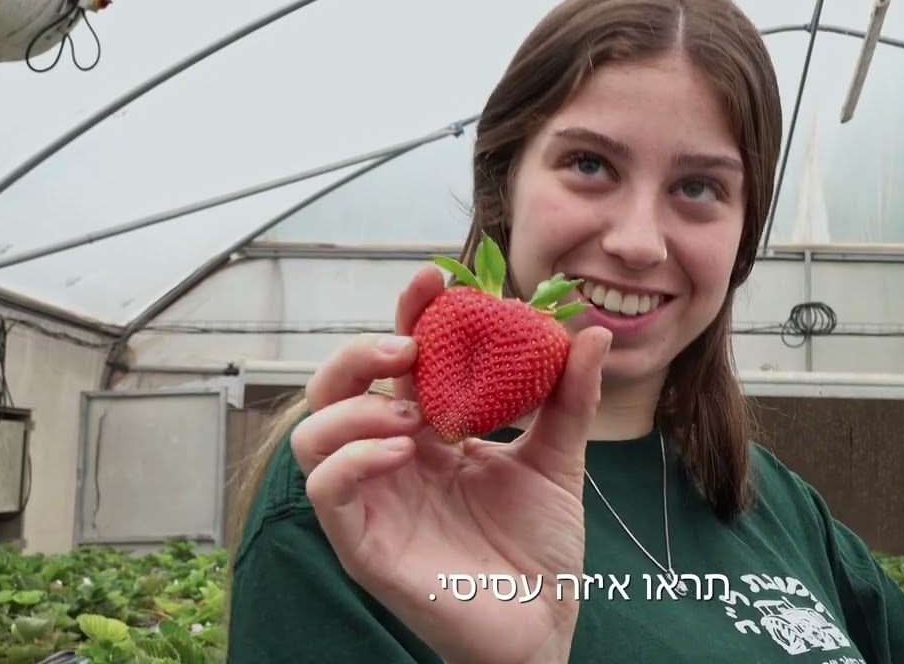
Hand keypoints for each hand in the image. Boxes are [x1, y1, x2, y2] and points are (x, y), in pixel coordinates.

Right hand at [290, 264, 611, 663]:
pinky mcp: (363, 545)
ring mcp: (371, 502)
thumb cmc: (539, 550)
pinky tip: (403, 449)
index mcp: (427, 434)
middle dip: (359, 351)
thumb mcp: (558, 462)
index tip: (433, 278)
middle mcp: (389, 460)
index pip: (396, 363)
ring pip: (311, 435)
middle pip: (334, 388)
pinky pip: (326, 492)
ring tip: (409, 409)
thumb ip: (569, 399)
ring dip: (351, 405)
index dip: (405, 315)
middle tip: (409, 343)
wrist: (542, 624)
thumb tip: (592, 331)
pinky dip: (352, 458)